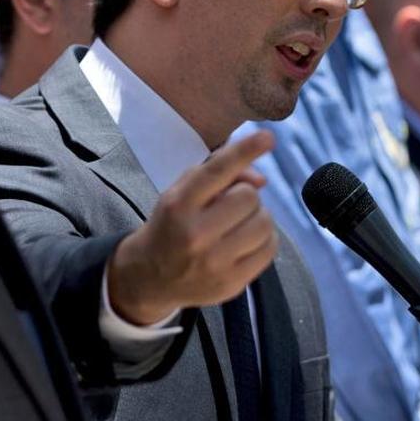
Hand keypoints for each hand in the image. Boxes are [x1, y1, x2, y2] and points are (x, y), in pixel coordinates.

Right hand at [107, 130, 277, 324]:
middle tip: (229, 205)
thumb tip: (261, 180)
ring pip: (264, 223)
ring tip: (238, 223)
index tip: (268, 137)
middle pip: (249, 197)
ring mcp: (215, 263)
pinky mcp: (232, 283)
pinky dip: (263, 239)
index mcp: (178, 205)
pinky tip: (245, 240)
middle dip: (244, 195)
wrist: (150, 277)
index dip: (245, 151)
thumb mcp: (179, 194)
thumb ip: (216, 176)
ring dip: (257, 217)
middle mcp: (196, 234)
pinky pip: (269, 249)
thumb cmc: (170, 225)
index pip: (218, 171)